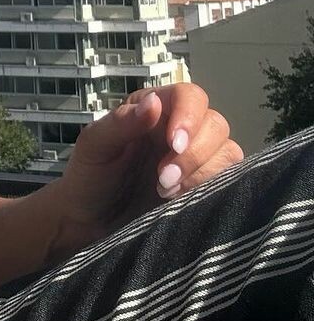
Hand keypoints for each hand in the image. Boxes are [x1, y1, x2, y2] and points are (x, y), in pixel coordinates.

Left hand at [44, 83, 243, 254]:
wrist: (89, 224)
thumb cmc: (89, 178)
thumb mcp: (94, 147)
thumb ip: (121, 123)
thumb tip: (153, 102)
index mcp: (153, 110)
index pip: (189, 96)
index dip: (189, 116)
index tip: (173, 144)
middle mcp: (179, 129)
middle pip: (215, 124)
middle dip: (193, 154)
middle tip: (162, 179)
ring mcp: (196, 158)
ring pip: (228, 151)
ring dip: (203, 172)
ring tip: (166, 193)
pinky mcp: (205, 187)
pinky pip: (231, 179)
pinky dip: (214, 187)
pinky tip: (183, 200)